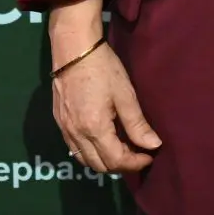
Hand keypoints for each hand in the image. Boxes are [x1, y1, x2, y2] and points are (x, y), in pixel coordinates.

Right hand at [49, 0, 160, 174]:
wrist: (73, 48)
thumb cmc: (103, 68)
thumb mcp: (125, 94)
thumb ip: (137, 124)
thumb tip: (154, 145)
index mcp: (94, 128)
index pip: (116, 160)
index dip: (135, 163)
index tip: (149, 156)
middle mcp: (76, 134)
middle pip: (99, 166)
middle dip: (121, 165)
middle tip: (137, 153)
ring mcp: (65, 129)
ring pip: (85, 160)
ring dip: (104, 161)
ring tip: (121, 148)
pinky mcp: (59, 122)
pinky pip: (74, 149)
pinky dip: (90, 152)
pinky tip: (101, 139)